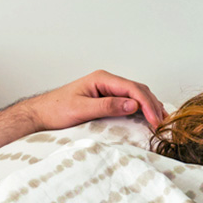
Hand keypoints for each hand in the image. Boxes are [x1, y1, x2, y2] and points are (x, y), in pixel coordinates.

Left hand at [19, 70, 167, 131]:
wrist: (40, 114)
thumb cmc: (55, 110)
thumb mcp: (81, 109)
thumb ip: (107, 106)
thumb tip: (133, 105)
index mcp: (101, 79)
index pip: (132, 88)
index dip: (147, 104)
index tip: (155, 119)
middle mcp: (106, 81)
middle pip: (138, 90)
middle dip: (152, 105)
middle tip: (162, 123)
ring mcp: (107, 89)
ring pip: (135, 95)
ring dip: (149, 106)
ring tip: (160, 121)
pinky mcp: (105, 99)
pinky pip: (128, 101)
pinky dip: (141, 109)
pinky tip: (147, 117)